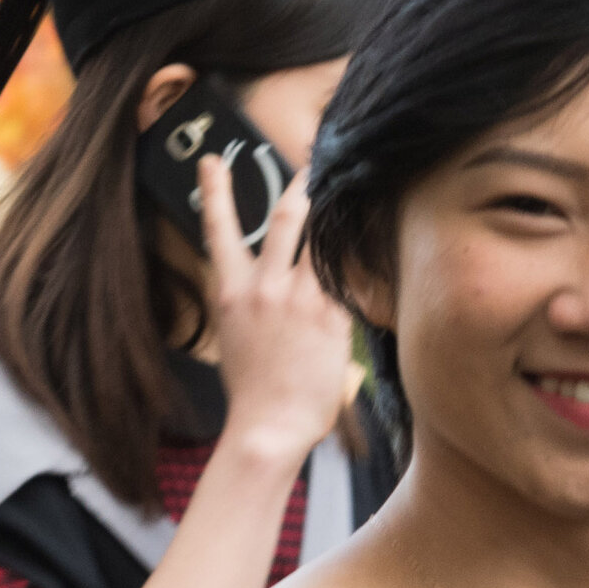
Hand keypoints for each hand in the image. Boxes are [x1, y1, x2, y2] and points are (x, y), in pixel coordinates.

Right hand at [197, 164, 356, 466]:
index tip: (212, 160)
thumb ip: (256, 306)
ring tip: (350, 189)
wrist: (267, 427)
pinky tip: (376, 246)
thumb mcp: (237, 338)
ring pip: (322, 238)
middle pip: (286, 216)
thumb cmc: (252, 391)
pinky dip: (360, 263)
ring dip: (337, 213)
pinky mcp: (331, 316)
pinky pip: (349, 277)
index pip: (219, 228)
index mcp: (231, 290)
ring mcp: (299, 298)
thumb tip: (282, 296)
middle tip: (311, 160)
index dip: (217, 190)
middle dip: (301, 182)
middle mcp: (263, 286)